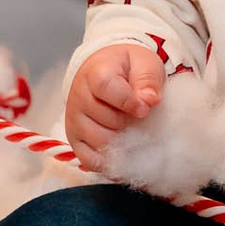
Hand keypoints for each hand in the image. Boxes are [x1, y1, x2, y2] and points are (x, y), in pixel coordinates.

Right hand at [66, 44, 163, 171]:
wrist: (107, 70)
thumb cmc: (128, 68)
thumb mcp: (144, 64)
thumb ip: (148, 80)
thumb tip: (150, 100)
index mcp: (95, 74)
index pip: (106, 88)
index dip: (128, 101)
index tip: (145, 109)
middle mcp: (78, 97)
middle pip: (105, 119)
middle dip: (129, 122)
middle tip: (139, 117)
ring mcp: (74, 120)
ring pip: (99, 141)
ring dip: (121, 141)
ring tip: (131, 130)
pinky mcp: (74, 139)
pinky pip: (88, 159)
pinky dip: (108, 162)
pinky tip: (124, 155)